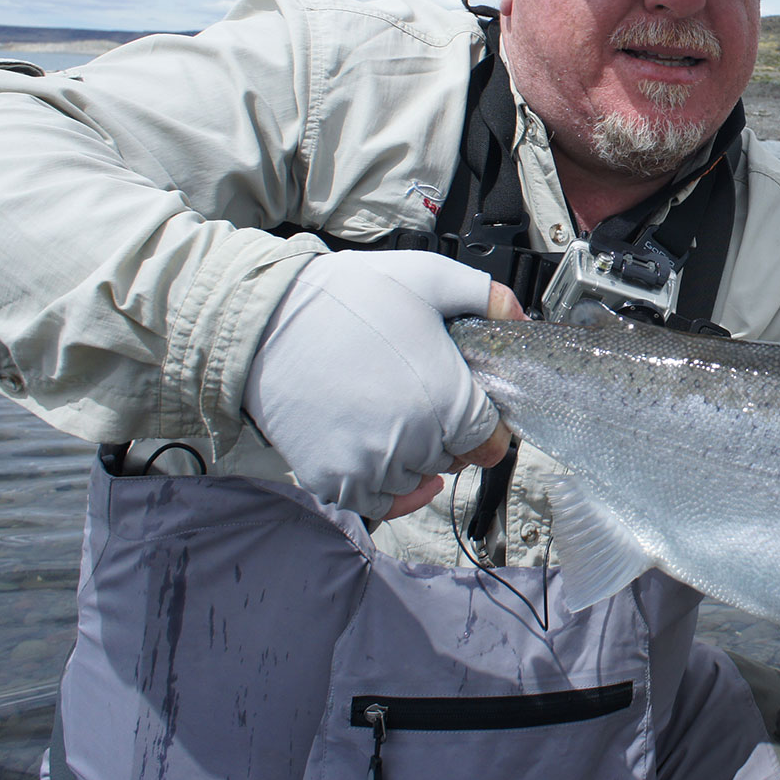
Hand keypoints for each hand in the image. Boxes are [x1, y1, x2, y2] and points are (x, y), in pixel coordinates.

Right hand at [243, 250, 520, 520]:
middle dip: (446, 434)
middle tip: (421, 397)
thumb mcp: (426, 276)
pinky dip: (385, 488)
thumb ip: (484, 295)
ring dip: (411, 456)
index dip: (484, 424)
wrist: (263, 321)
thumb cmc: (344, 298)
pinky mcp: (331, 479)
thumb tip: (516, 316)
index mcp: (445, 399)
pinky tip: (384, 459)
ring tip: (390, 412)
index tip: (470, 407)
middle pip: (451, 459)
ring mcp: (369, 465)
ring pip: (414, 479)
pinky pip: (376, 503)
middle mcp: (412, 441)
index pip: (489, 441)